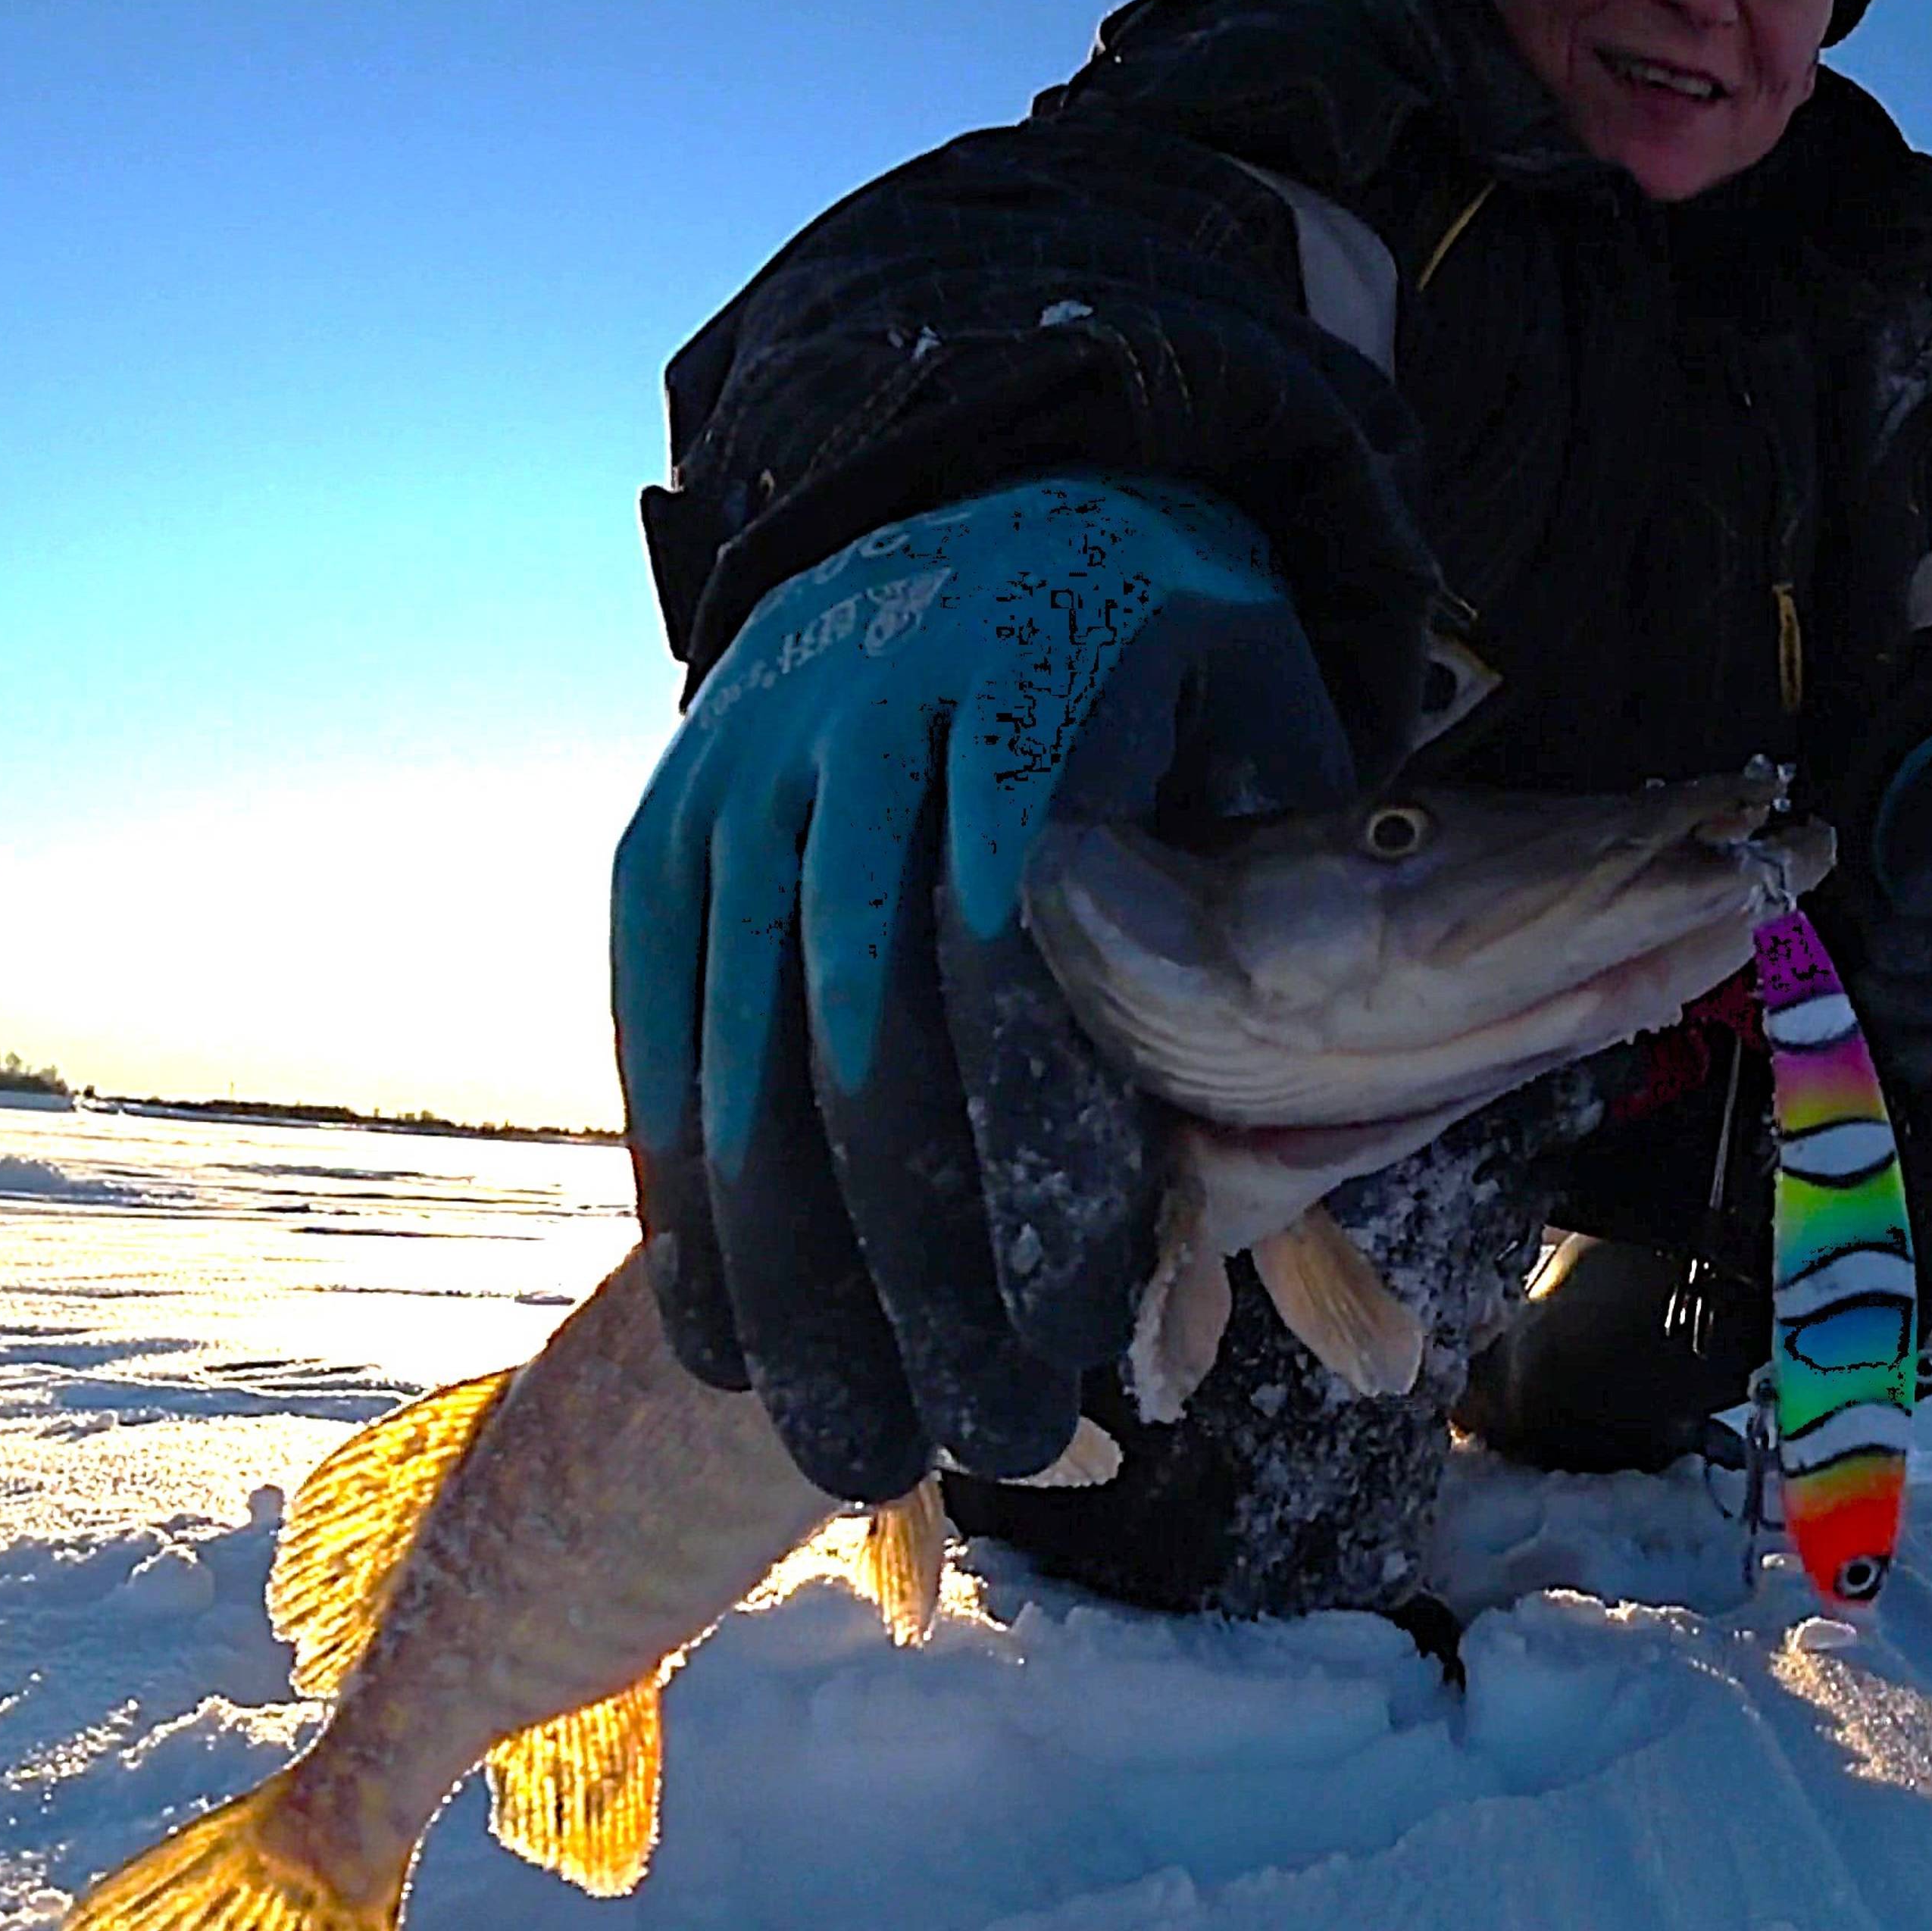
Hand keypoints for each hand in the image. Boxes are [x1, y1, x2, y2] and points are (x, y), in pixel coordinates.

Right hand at [611, 475, 1351, 1499]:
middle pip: (858, 1035)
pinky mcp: (660, 828)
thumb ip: (1273, 915)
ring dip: (786, 1274)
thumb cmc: (1167, 657)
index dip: (1032, 1155)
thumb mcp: (1264, 728)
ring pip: (738, 1055)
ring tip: (842, 1442)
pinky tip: (728, 1332)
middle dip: (909, 1265)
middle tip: (977, 1438)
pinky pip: (656, 1029)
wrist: (977, 488)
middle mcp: (853, 727)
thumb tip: (1275, 1151)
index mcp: (1026, 687)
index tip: (1073, 1321)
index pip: (1010, 955)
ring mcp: (736, 776)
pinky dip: (688, 1193)